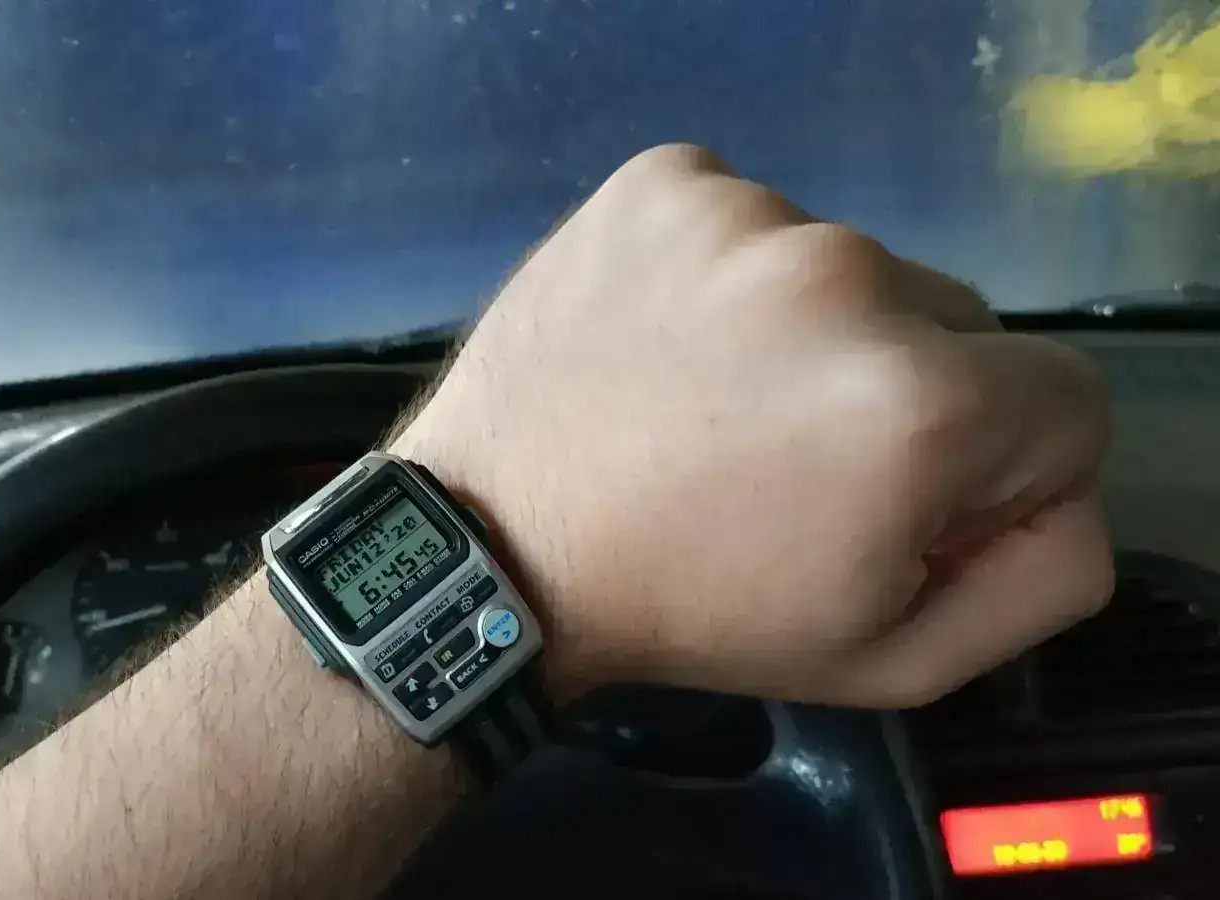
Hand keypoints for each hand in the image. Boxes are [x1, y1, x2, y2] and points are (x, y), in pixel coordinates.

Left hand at [390, 145, 1112, 707]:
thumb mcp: (894, 657)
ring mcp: (743, 216)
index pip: (1066, 398)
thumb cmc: (695, 609)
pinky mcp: (666, 183)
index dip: (997, 469)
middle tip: (790, 462)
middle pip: (957, 323)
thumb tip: (1065, 489)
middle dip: (906, 392)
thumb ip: (1041, 578)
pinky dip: (729, 278)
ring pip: (854, 270)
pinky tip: (670, 346)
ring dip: (812, 333)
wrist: (500, 545)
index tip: (897, 501)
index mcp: (916, 400)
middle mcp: (843, 276)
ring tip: (714, 409)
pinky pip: (755, 221)